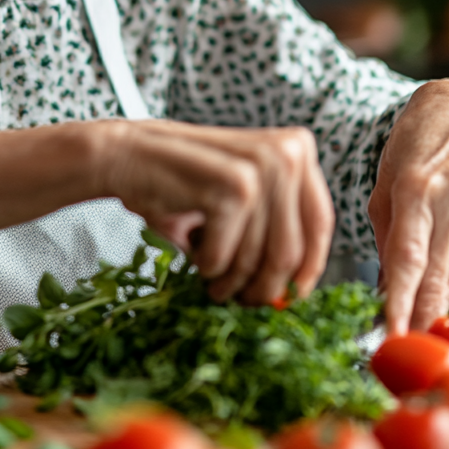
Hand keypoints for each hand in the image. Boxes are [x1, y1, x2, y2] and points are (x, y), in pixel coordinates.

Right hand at [98, 120, 334, 306]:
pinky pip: (226, 256)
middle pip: (292, 249)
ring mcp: (261, 167)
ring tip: (214, 282)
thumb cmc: (182, 181)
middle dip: (266, 286)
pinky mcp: (232, 187)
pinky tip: (195, 254)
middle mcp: (287, 152)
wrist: (128, 155)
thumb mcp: (241, 196)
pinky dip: (208, 266)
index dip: (308, 267)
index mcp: (296, 148)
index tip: (292, 294)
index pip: (320, 222)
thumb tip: (296, 289)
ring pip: (260, 259)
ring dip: (233, 283)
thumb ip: (274, 226)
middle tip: (244, 300)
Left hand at [368, 79, 448, 334]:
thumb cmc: (415, 140)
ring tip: (419, 269)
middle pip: (436, 275)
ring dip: (435, 282)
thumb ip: (385, 232)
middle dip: (420, 313)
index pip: (408, 258)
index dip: (401, 301)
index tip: (392, 332)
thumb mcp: (384, 178)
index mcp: (416, 187)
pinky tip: (448, 232)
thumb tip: (387, 284)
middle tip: (404, 340)